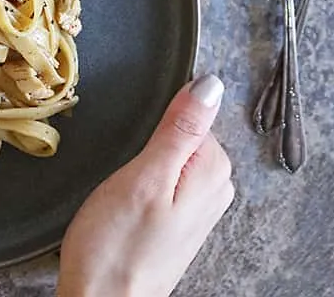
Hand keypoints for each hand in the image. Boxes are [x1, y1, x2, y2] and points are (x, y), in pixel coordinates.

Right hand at [58, 74, 233, 296]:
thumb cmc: (117, 247)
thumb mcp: (145, 176)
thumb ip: (180, 129)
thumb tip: (210, 85)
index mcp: (213, 171)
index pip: (192, 114)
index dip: (157, 122)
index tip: (135, 144)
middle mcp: (215, 188)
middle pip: (184, 133)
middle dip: (150, 142)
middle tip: (127, 173)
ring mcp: (199, 207)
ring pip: (173, 155)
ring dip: (145, 162)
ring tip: (124, 191)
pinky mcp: (179, 220)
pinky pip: (167, 177)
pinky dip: (145, 180)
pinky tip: (128, 201)